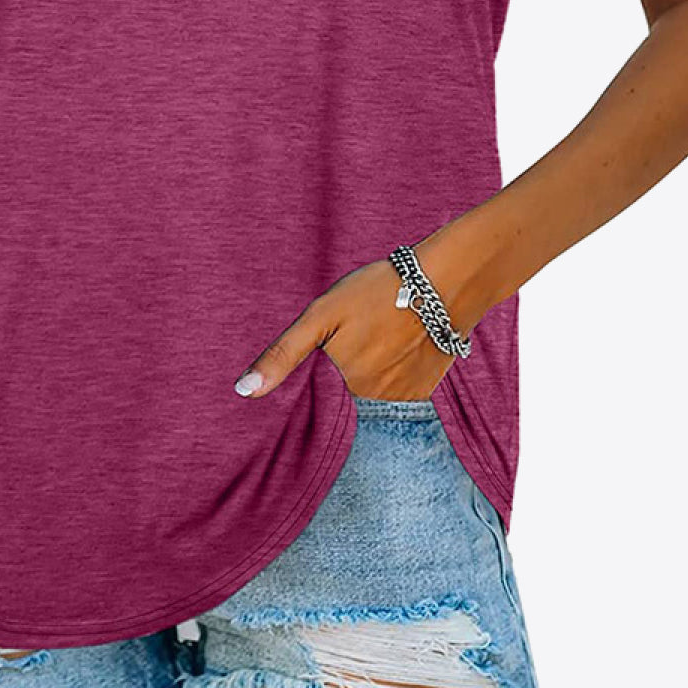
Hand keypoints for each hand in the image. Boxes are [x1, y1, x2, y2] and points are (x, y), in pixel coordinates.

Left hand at [233, 220, 492, 402]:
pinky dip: (395, 376)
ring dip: (372, 374)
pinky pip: (399, 396)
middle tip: (365, 331)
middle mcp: (370, 405)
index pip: (315, 398)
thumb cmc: (377, 291)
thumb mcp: (321, 316)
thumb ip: (282, 355)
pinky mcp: (424, 395)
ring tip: (384, 336)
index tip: (330, 353)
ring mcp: (401, 403)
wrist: (445, 283)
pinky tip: (401, 347)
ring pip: (371, 396)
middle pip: (344, 395)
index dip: (318, 376)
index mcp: (340, 387)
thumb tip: (242, 392)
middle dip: (347, 370)